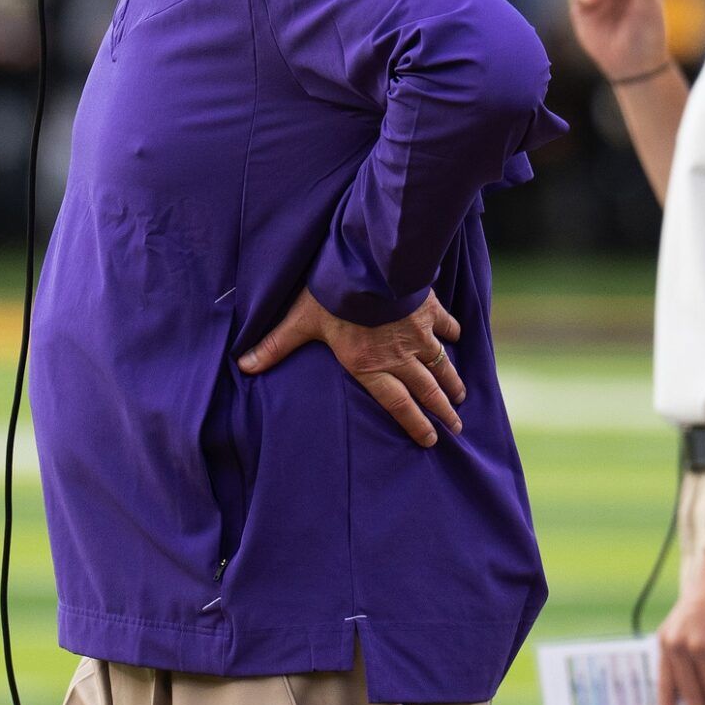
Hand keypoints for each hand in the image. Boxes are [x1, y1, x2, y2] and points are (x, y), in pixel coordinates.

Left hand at [236, 287, 463, 446]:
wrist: (369, 264)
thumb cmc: (332, 296)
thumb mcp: (299, 321)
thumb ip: (275, 345)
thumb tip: (243, 366)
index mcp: (368, 366)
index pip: (397, 405)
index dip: (416, 424)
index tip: (431, 440)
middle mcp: (398, 356)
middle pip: (425, 390)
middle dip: (442, 411)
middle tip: (457, 428)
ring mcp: (418, 333)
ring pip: (440, 364)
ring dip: (451, 381)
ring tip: (461, 397)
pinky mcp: (429, 309)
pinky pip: (446, 326)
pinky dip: (453, 334)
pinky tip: (458, 338)